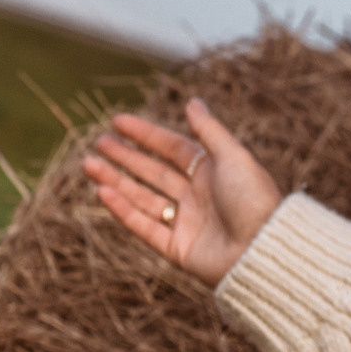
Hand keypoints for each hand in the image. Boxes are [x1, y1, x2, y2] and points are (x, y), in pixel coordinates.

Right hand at [82, 99, 282, 288]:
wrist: (263, 250)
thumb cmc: (254, 200)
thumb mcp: (233, 157)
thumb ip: (210, 130)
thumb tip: (193, 101)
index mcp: (216, 173)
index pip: (175, 148)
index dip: (147, 135)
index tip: (118, 121)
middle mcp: (199, 196)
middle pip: (155, 172)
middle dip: (126, 157)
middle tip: (99, 142)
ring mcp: (187, 223)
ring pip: (143, 198)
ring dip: (116, 181)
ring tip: (88, 164)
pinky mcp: (177, 249)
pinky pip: (143, 226)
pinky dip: (122, 210)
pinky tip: (102, 190)